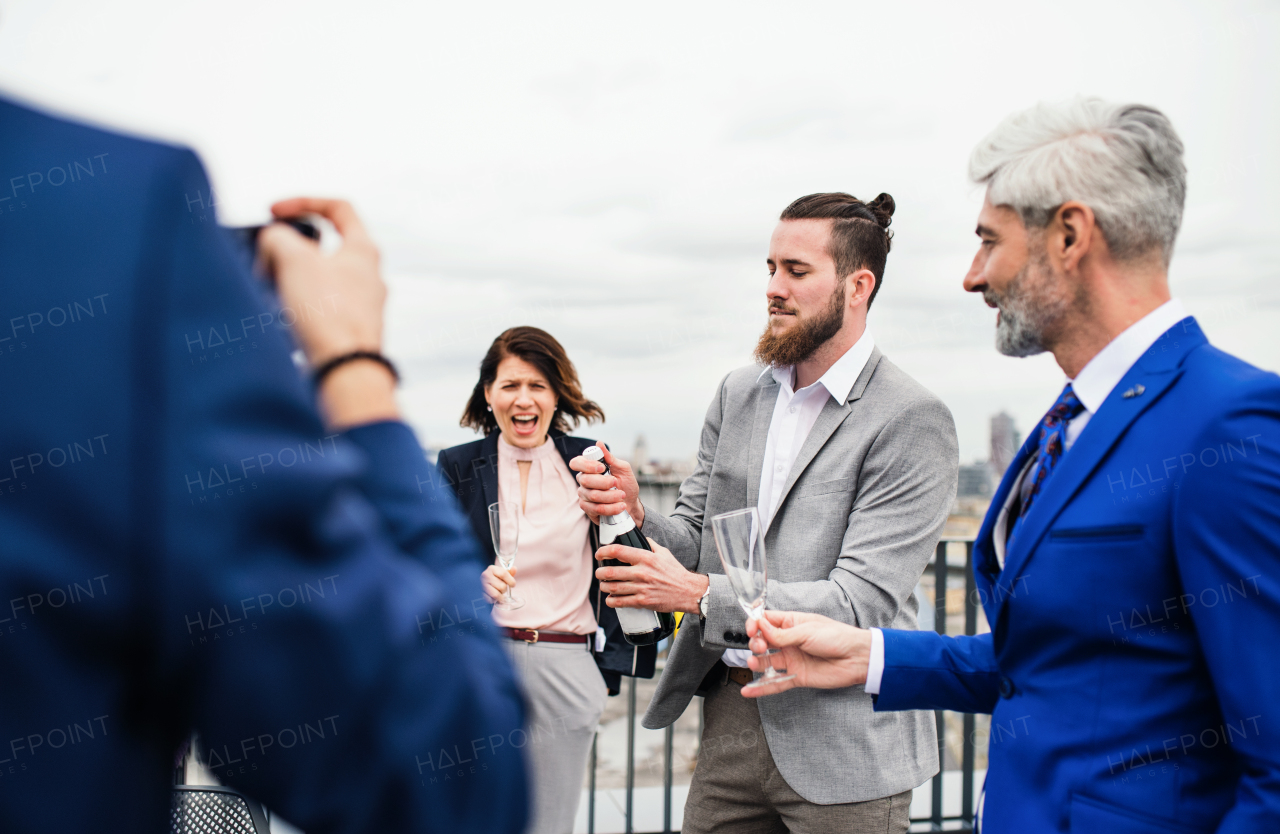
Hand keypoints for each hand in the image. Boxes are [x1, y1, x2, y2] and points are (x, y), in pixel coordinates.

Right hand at [258, 198, 384, 365]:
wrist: (345, 369)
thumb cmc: (330, 314)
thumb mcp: (294, 259)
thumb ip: (278, 238)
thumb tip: (272, 245)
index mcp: (364, 250)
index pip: (338, 208)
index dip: (303, 202)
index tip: (275, 212)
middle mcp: (368, 275)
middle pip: (322, 246)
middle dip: (287, 248)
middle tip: (267, 258)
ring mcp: (359, 304)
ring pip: (316, 278)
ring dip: (287, 278)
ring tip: (269, 289)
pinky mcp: (346, 329)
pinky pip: (315, 307)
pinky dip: (294, 305)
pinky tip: (279, 315)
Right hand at [481, 564, 515, 604]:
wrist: (483, 583)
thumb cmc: (495, 578)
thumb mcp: (502, 573)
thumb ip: (509, 572)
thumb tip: (514, 569)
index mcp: (492, 569)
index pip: (504, 574)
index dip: (511, 581)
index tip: (513, 585)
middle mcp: (485, 575)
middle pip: (502, 586)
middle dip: (505, 590)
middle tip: (502, 589)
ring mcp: (482, 585)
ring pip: (496, 594)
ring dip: (500, 596)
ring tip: (499, 593)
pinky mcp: (480, 593)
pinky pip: (490, 600)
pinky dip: (494, 600)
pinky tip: (493, 597)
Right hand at [570, 442, 642, 525]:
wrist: (632, 503)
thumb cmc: (626, 484)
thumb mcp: (623, 468)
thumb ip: (610, 458)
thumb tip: (599, 443)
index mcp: (589, 468)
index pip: (576, 463)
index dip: (587, 465)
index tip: (602, 468)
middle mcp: (583, 481)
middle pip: (586, 480)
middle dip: (605, 482)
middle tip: (616, 483)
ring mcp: (584, 496)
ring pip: (593, 496)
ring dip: (611, 496)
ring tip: (622, 496)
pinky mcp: (588, 509)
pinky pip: (596, 509)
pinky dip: (611, 508)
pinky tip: (620, 506)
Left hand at [595, 538, 706, 613]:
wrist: (687, 591)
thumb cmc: (675, 572)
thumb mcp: (664, 553)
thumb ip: (650, 544)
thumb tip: (640, 537)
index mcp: (646, 558)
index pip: (618, 551)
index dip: (604, 552)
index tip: (599, 554)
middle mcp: (642, 572)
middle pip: (611, 572)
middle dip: (600, 573)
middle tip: (599, 573)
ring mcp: (641, 588)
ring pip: (613, 588)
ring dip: (604, 587)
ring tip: (603, 585)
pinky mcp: (643, 601)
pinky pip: (620, 602)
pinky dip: (611, 601)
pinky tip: (610, 599)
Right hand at [738, 611, 872, 697]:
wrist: (856, 659)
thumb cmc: (837, 637)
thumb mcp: (807, 631)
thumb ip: (782, 634)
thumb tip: (760, 628)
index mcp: (792, 624)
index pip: (766, 621)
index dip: (755, 624)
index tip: (752, 629)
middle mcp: (789, 642)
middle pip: (763, 641)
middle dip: (756, 643)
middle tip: (759, 647)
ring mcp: (792, 660)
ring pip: (766, 662)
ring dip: (755, 663)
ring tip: (753, 664)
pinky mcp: (796, 677)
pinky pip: (775, 683)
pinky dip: (761, 688)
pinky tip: (748, 691)